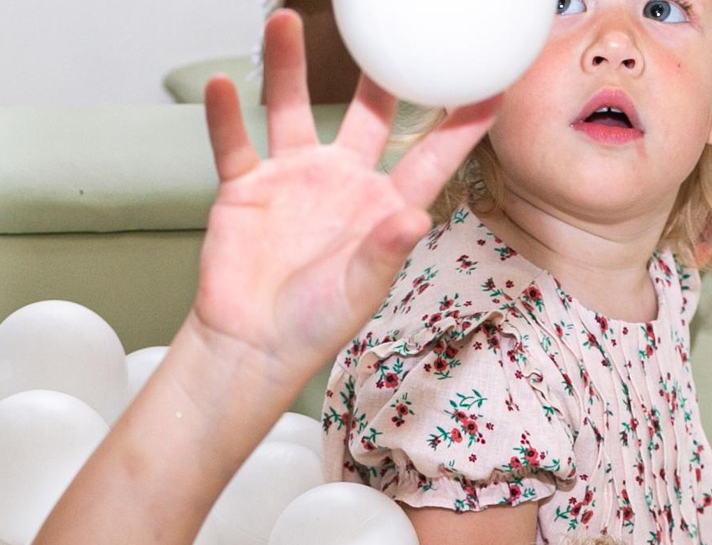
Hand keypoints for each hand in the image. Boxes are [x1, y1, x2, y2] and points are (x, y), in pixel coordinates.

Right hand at [195, 11, 497, 394]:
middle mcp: (341, 183)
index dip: (461, 125)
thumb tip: (413, 218)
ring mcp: (292, 180)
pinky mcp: (246, 188)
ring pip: (290, 109)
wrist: (251, 346)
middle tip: (393, 30)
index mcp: (381, 208)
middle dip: (381, 73)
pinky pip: (234, 142)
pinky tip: (222, 85)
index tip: (489, 87)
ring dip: (287, 67)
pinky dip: (225, 115)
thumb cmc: (313, 327)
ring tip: (285, 20)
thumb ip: (385, 251)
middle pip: (366, 114)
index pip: (431, 158)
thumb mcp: (359, 291)